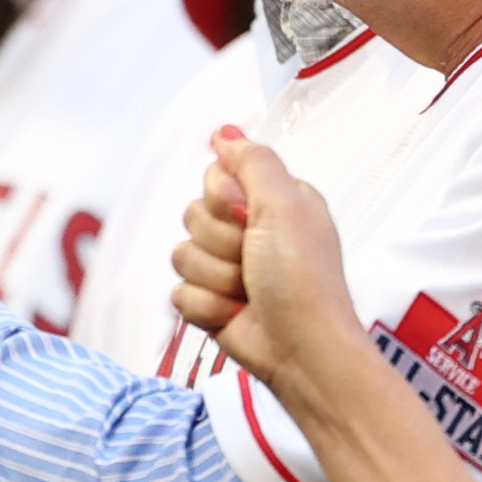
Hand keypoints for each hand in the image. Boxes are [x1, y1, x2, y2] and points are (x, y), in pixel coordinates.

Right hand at [175, 136, 366, 389]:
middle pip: (193, 215)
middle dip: (220, 242)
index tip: (249, 216)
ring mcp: (227, 268)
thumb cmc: (303, 279)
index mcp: (271, 201)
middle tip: (253, 260)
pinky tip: (235, 313)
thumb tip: (225, 131)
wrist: (301, 349)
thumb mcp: (285, 204)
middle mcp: (249, 231)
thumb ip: (252, 161)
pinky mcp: (210, 302)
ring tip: (248, 291)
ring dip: (216, 277)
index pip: (214, 178)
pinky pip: (178, 292)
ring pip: (182, 255)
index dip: (223, 199)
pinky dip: (206, 306)